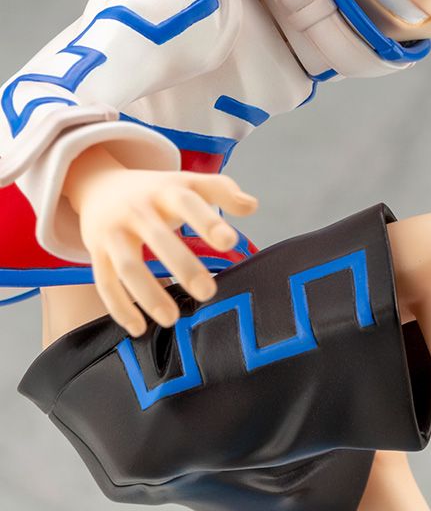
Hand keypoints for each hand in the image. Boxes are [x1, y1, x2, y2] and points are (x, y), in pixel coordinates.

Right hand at [65, 144, 257, 335]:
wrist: (100, 185)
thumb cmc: (156, 190)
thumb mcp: (187, 182)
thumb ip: (221, 190)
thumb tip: (252, 206)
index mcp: (165, 190)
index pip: (188, 201)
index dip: (208, 221)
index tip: (230, 242)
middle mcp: (137, 210)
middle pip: (158, 238)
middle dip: (182, 266)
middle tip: (208, 292)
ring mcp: (114, 232)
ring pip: (128, 266)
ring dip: (149, 294)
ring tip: (173, 319)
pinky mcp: (97, 253)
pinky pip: (105, 283)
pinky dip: (120, 308)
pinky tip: (140, 328)